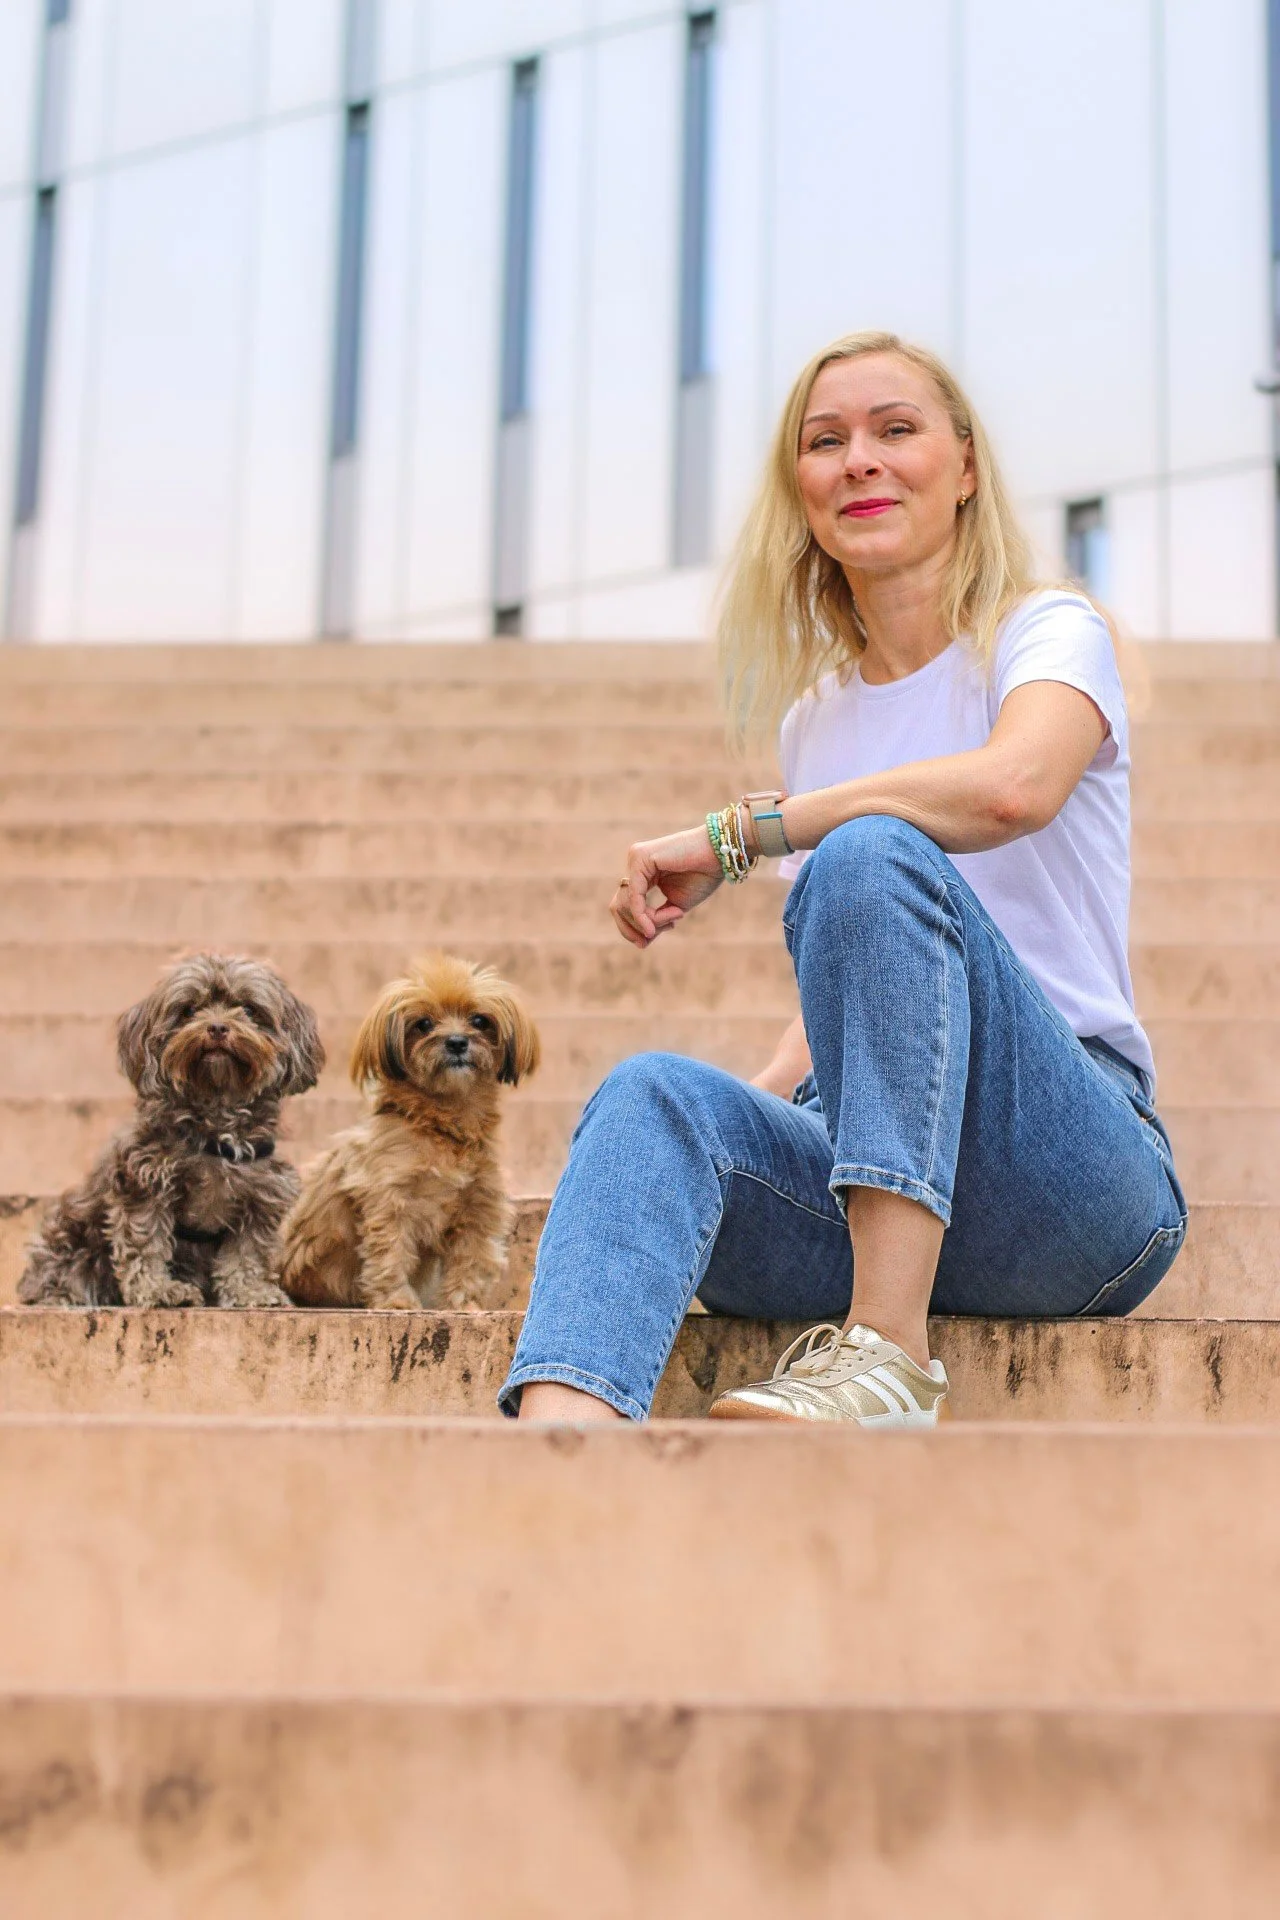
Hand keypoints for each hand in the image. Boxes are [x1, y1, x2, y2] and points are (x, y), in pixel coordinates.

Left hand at [611, 825, 723, 948]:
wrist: (720, 855)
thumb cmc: (703, 877)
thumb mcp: (676, 907)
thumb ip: (657, 919)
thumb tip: (643, 938)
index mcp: (643, 874)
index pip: (625, 905)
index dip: (631, 928)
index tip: (645, 944)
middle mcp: (636, 865)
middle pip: (619, 906)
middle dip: (631, 928)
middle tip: (647, 942)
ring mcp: (635, 859)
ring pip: (625, 904)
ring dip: (647, 922)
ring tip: (671, 922)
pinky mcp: (639, 858)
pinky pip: (634, 896)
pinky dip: (642, 916)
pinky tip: (652, 928)